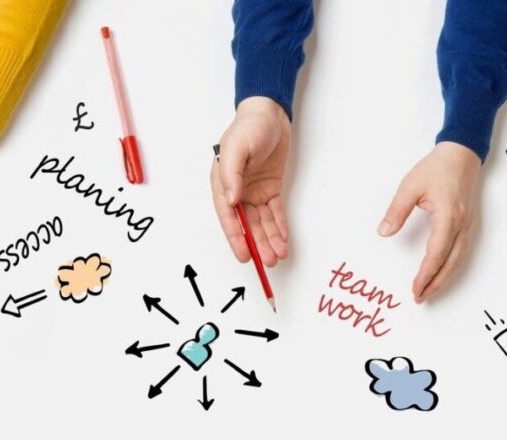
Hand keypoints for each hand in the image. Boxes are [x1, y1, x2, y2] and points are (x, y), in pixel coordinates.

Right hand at [211, 97, 290, 266]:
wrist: (270, 112)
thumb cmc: (248, 126)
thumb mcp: (236, 147)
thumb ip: (231, 174)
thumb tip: (232, 200)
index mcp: (223, 183)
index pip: (229, 216)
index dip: (236, 238)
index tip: (244, 255)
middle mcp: (237, 191)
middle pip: (247, 224)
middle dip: (257, 244)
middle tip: (267, 261)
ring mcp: (254, 191)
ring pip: (262, 222)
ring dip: (270, 239)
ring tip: (278, 255)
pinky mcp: (270, 188)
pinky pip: (275, 212)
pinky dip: (279, 226)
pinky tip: (284, 239)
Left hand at [379, 142, 482, 301]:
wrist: (462, 154)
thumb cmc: (438, 168)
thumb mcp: (410, 187)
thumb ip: (396, 211)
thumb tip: (384, 232)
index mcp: (448, 216)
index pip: (436, 253)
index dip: (426, 274)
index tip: (415, 288)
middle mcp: (462, 224)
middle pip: (450, 263)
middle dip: (435, 284)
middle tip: (420, 298)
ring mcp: (468, 226)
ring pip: (457, 260)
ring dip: (444, 278)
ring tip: (429, 292)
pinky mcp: (468, 225)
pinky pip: (460, 252)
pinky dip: (450, 267)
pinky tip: (440, 273)